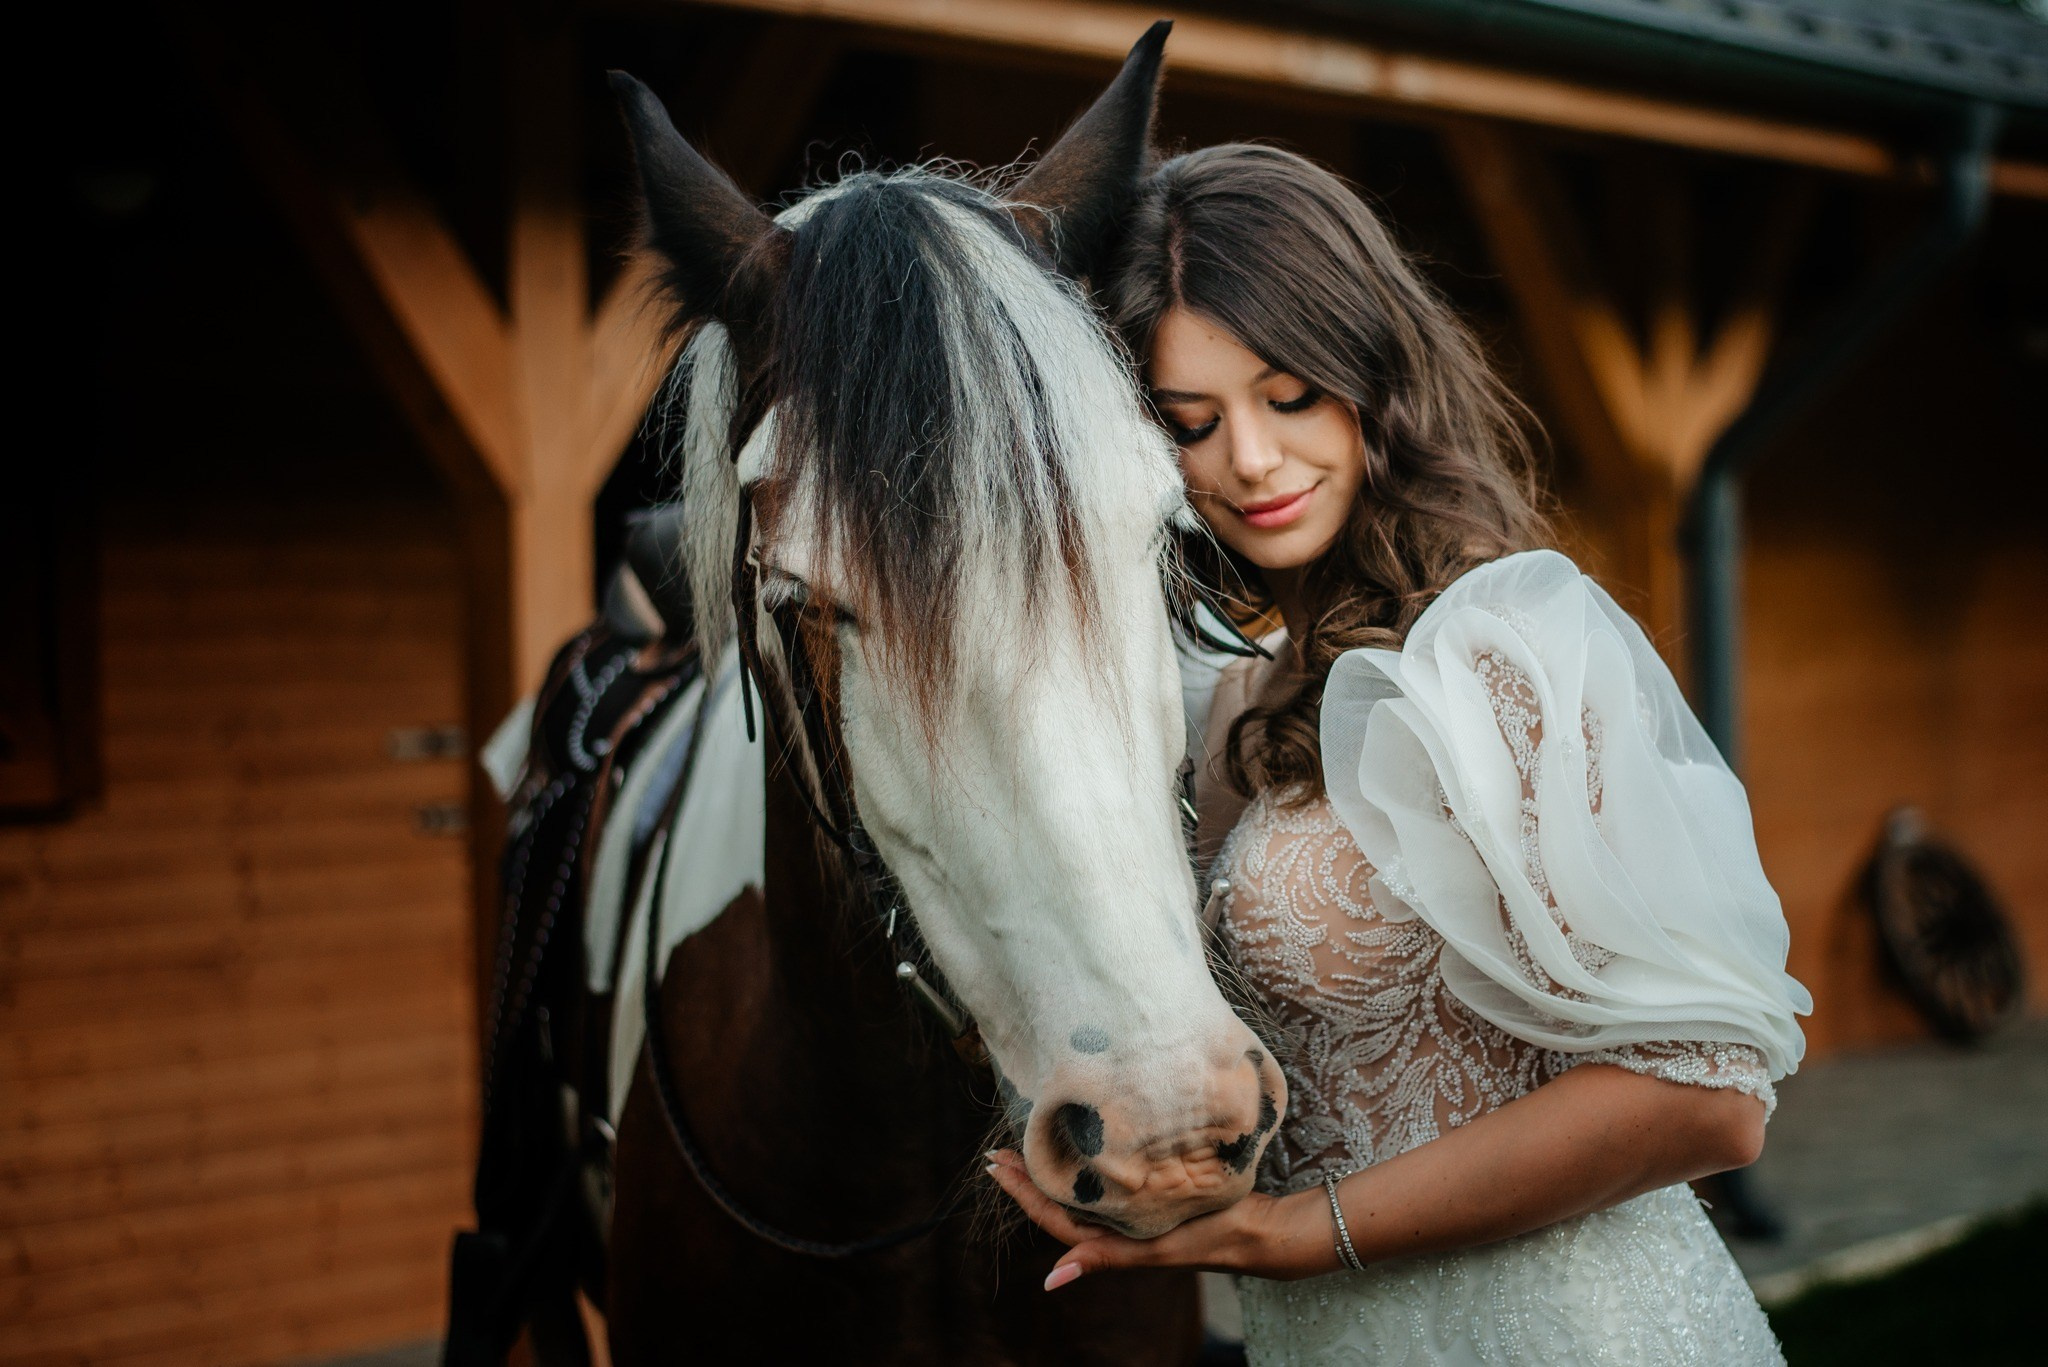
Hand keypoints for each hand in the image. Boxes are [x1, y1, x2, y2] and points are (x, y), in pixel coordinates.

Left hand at [983, 1149, 1333, 1289]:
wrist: (1261, 1227)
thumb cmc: (1210, 1237)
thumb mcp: (1155, 1248)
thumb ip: (1104, 1258)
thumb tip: (1049, 1280)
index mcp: (1112, 1238)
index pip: (1053, 1215)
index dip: (1023, 1192)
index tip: (995, 1164)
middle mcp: (1118, 1224)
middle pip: (1060, 1200)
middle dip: (1027, 1176)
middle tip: (997, 1149)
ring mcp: (1134, 1210)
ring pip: (1080, 1190)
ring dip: (1052, 1168)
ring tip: (1027, 1142)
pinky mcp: (1152, 1194)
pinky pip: (1107, 1180)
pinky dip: (1086, 1163)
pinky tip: (1080, 1146)